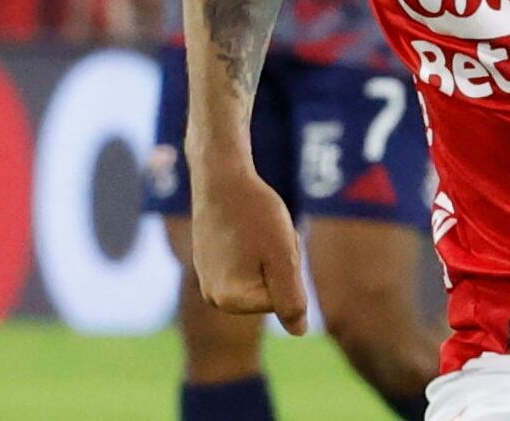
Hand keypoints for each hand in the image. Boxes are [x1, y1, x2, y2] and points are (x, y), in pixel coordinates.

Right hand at [189, 163, 307, 334]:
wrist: (221, 176)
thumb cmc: (255, 213)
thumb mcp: (283, 256)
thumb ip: (292, 299)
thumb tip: (300, 332)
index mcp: (230, 301)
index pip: (284, 301)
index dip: (288, 268)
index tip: (273, 243)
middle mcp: (214, 298)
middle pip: (271, 291)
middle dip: (279, 263)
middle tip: (266, 234)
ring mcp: (209, 281)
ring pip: (261, 276)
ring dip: (270, 255)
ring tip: (256, 230)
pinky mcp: (209, 264)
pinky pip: (248, 264)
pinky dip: (256, 247)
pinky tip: (243, 228)